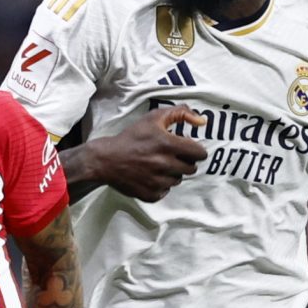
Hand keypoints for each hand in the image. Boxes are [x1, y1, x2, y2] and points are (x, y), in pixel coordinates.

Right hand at [88, 108, 206, 200]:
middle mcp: (165, 165)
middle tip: (172, 156)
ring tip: (158, 165)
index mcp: (169, 145)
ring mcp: (158, 182)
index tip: (188, 148)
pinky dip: (161, 185)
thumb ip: (180, 113)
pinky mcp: (151, 194)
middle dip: (185, 162)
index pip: (200, 154)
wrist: (106, 159)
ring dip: (173, 173)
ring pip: (178, 180)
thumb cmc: (131, 137)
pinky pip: (166, 191)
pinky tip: (150, 175)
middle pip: (191, 168)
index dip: (196, 150)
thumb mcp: (154, 118)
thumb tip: (202, 121)